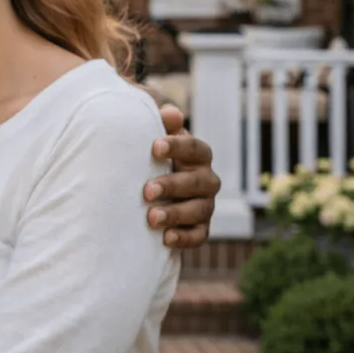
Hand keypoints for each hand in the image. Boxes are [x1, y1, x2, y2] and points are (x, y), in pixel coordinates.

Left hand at [144, 104, 219, 247]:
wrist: (157, 190)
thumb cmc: (154, 157)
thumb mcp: (157, 138)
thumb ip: (162, 123)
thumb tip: (170, 113)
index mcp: (198, 155)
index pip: (195, 148)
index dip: (177, 146)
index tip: (154, 147)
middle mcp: (207, 179)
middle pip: (197, 182)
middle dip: (172, 186)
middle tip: (146, 191)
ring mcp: (206, 205)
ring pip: (198, 210)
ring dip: (175, 214)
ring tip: (151, 218)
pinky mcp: (200, 228)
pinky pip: (198, 235)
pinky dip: (184, 238)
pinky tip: (165, 239)